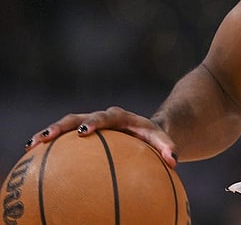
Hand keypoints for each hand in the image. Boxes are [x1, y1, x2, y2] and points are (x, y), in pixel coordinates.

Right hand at [24, 106, 178, 167]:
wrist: (146, 130)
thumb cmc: (154, 137)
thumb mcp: (163, 140)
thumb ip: (168, 147)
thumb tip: (174, 160)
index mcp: (120, 117)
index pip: (106, 116)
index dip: (94, 121)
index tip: (84, 130)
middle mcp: (101, 117)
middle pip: (77, 117)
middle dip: (61, 126)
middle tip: (47, 137)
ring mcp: (89, 123)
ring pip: (65, 125)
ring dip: (48, 134)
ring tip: (31, 146)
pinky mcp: (82, 133)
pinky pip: (64, 140)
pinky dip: (50, 146)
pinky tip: (33, 160)